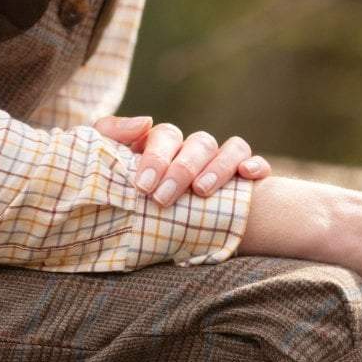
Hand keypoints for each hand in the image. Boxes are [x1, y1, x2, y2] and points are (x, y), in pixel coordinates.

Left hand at [91, 114, 271, 205]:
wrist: (137, 240)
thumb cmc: (122, 202)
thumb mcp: (106, 169)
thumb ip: (111, 136)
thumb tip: (145, 121)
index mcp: (163, 147)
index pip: (166, 135)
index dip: (156, 156)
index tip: (143, 186)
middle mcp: (194, 152)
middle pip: (199, 142)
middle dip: (181, 168)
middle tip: (163, 199)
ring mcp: (221, 165)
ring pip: (230, 147)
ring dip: (217, 166)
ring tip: (201, 192)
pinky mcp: (245, 184)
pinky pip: (256, 162)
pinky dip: (255, 164)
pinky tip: (248, 176)